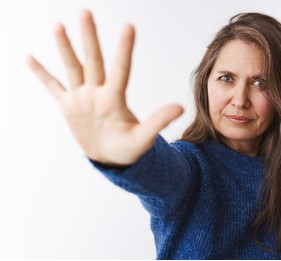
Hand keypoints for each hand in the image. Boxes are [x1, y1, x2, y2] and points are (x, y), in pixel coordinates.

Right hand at [27, 10, 182, 165]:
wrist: (111, 157)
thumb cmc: (129, 149)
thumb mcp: (143, 138)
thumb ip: (158, 122)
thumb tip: (180, 107)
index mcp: (115, 98)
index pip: (120, 69)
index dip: (124, 49)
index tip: (129, 26)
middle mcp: (98, 92)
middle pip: (93, 61)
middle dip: (89, 38)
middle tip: (86, 12)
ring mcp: (82, 97)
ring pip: (73, 67)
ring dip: (65, 47)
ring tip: (59, 25)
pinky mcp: (69, 106)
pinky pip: (52, 86)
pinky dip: (41, 73)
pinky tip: (29, 56)